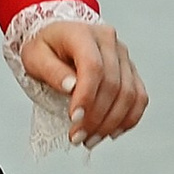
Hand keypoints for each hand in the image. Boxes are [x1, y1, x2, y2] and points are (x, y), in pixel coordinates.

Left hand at [20, 15, 147, 148]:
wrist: (58, 37)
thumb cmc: (45, 47)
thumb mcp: (35, 57)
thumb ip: (51, 71)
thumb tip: (71, 87)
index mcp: (82, 33)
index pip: (93, 67)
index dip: (86, 96)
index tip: (74, 119)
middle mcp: (108, 41)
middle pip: (113, 84)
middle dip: (96, 117)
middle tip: (77, 137)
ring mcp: (122, 55)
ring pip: (129, 93)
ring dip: (111, 123)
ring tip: (90, 139)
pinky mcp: (130, 69)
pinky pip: (139, 97)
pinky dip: (128, 118)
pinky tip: (111, 132)